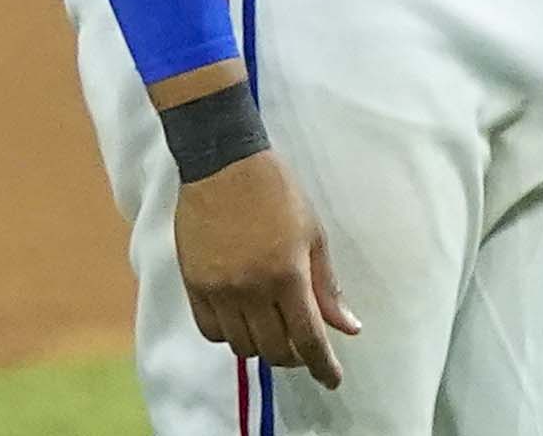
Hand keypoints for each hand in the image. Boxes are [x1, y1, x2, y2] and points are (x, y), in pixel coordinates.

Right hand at [174, 147, 361, 387]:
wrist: (222, 161)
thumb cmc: (276, 191)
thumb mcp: (313, 234)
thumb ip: (327, 286)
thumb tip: (349, 328)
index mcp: (287, 275)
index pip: (308, 340)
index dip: (323, 367)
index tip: (332, 380)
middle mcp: (250, 289)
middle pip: (274, 351)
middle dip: (294, 357)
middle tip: (302, 345)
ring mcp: (218, 288)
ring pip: (242, 346)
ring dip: (261, 346)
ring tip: (271, 328)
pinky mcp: (193, 282)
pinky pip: (210, 330)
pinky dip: (229, 334)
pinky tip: (241, 318)